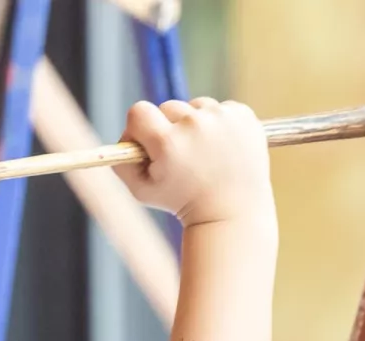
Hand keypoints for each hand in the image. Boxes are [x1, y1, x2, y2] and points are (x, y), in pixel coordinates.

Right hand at [118, 98, 272, 227]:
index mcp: (168, 143)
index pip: (138, 112)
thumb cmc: (182, 201)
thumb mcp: (142, 191)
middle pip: (167, 107)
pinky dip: (218, 124)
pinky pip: (219, 109)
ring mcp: (222, 117)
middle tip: (179, 155)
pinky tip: (221, 148)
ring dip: (194, 125)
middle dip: (168, 128)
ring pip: (195, 106)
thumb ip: (122, 163)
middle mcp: (195, 125)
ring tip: (203, 153)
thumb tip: (122, 138)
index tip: (147, 143)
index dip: (138, 128)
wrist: (231, 210)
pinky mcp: (242, 114)